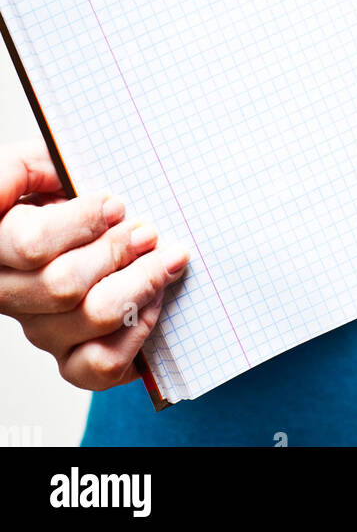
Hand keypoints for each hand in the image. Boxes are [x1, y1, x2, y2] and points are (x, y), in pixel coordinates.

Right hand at [0, 138, 189, 389]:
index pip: (33, 243)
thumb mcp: (40, 166)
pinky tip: (153, 302)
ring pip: (91, 319)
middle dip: (118, 253)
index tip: (117, 204)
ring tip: (167, 259)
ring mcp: (40, 329)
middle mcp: (13, 293)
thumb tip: (59, 176)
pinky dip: (137, 333)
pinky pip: (101, 365)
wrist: (82, 234)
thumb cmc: (61, 194)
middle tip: (149, 231)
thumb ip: (35, 165)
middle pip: (63, 285)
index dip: (83, 223)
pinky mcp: (70, 358)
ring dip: (141, 285)